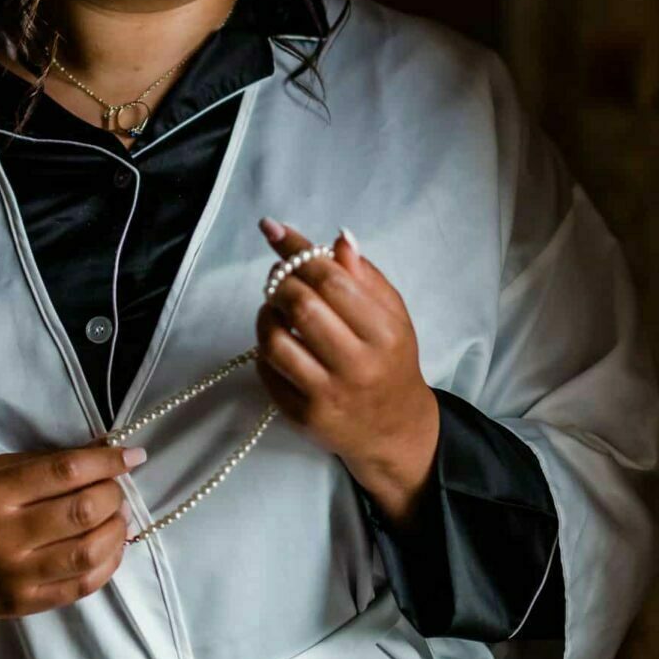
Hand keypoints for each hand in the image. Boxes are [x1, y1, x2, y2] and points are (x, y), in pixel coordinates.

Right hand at [0, 444, 147, 640]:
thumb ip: (43, 462)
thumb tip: (102, 448)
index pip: (66, 471)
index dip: (108, 462)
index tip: (132, 455)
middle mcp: (6, 534)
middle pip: (84, 510)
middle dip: (113, 494)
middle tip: (117, 487)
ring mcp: (16, 575)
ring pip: (90, 550)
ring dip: (117, 529)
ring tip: (118, 516)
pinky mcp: (23, 605)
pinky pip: (81, 586)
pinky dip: (108, 564)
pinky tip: (111, 546)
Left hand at [254, 219, 439, 526]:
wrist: (394, 430)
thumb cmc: (391, 361)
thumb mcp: (393, 316)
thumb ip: (365, 277)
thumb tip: (338, 238)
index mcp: (384, 333)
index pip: (332, 280)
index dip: (298, 250)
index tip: (272, 229)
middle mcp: (357, 365)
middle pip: (302, 307)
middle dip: (280, 282)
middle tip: (280, 277)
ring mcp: (327, 395)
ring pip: (276, 341)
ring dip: (266, 315)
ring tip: (275, 309)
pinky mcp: (303, 417)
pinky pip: (267, 372)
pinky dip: (264, 348)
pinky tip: (278, 340)